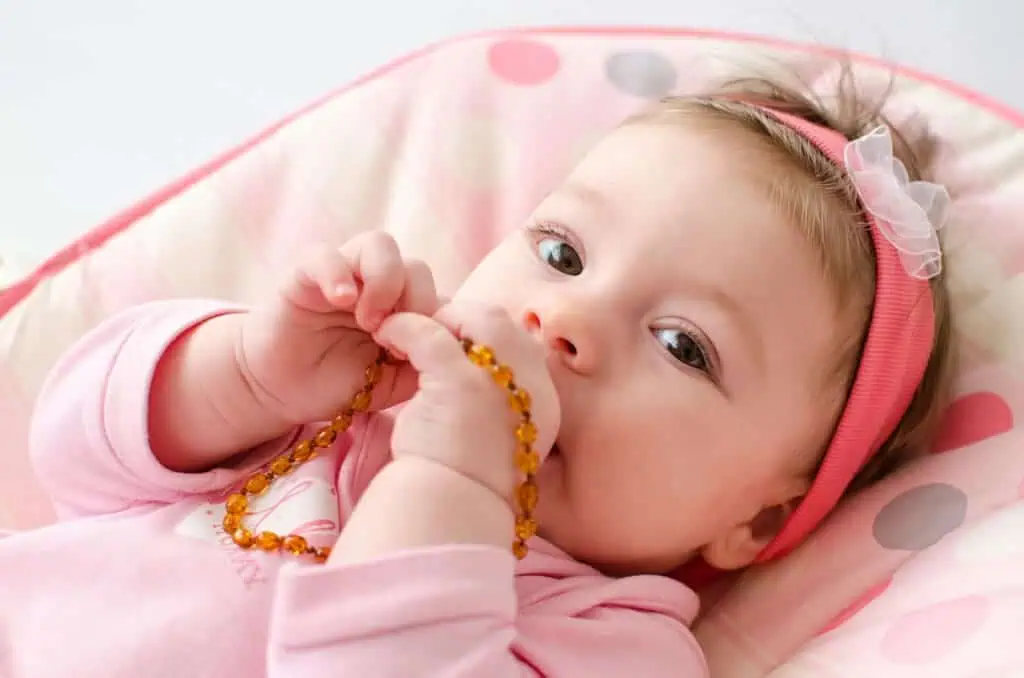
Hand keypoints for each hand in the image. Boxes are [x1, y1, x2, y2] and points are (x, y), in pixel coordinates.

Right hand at [237, 232, 438, 425]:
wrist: (286, 392)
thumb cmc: (341, 384)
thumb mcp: (394, 382)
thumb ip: (425, 361)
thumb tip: (456, 344)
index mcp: (403, 306)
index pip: (438, 292)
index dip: (438, 319)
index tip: (426, 353)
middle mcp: (377, 283)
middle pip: (416, 266)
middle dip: (416, 302)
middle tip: (394, 339)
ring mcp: (344, 273)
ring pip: (380, 245)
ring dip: (384, 281)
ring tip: (368, 321)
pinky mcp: (304, 274)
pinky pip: (325, 254)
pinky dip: (338, 273)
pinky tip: (342, 301)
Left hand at [374, 301, 559, 499]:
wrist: (449, 514)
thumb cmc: (464, 482)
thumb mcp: (495, 439)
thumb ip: (496, 404)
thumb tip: (474, 373)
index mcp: (544, 402)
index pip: (520, 344)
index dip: (484, 337)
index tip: (454, 344)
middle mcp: (533, 386)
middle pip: (502, 324)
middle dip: (463, 319)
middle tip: (430, 329)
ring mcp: (500, 382)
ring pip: (473, 319)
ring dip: (438, 318)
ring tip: (408, 331)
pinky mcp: (461, 382)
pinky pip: (431, 335)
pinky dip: (406, 328)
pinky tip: (387, 334)